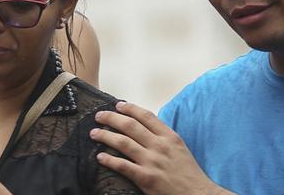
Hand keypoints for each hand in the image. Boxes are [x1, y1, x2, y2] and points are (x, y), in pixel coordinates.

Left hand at [89, 102, 232, 194]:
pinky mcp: (146, 178)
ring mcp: (152, 162)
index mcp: (169, 137)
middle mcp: (160, 146)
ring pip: (123, 142)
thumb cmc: (188, 173)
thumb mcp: (179, 149)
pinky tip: (100, 157)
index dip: (129, 108)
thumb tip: (144, 127)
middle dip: (111, 118)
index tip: (117, 105)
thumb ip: (163, 137)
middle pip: (130, 126)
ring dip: (105, 136)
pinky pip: (123, 165)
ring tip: (94, 133)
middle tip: (99, 116)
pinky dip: (109, 160)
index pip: (146, 116)